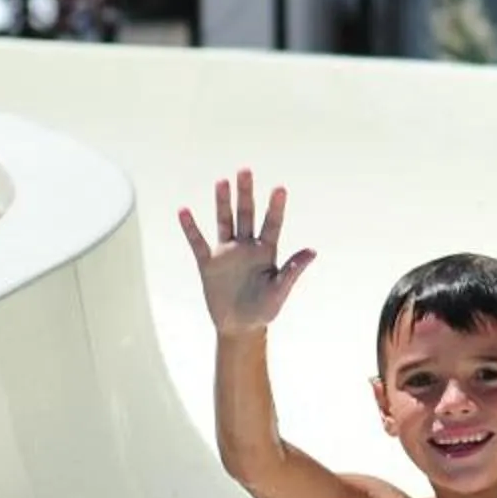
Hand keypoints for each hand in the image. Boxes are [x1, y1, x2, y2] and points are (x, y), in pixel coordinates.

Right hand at [179, 169, 316, 333]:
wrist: (240, 327)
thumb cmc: (264, 310)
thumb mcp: (279, 292)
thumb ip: (293, 271)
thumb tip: (312, 251)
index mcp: (267, 251)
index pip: (272, 224)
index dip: (276, 207)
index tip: (279, 189)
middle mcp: (247, 247)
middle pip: (246, 215)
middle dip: (246, 194)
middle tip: (245, 170)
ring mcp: (227, 253)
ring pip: (224, 222)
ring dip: (223, 203)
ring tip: (222, 182)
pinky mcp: (208, 264)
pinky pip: (198, 243)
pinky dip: (191, 228)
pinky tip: (183, 211)